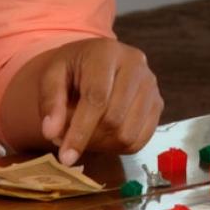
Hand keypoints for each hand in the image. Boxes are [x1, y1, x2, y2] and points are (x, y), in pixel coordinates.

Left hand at [34, 39, 162, 164]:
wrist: (96, 60)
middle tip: (69, 142)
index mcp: (107, 52)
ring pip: (129, 133)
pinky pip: (141, 139)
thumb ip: (50, 102)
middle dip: (89, 139)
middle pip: (115, 118)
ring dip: (103, 145)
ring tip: (86, 135)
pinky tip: (104, 136)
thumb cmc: (72, 68)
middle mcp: (136, 65)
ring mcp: (151, 85)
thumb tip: (51, 133)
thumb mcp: (52, 76)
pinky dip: (119, 147)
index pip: (97, 98)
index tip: (65, 157)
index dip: (80, 130)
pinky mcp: (158, 103)